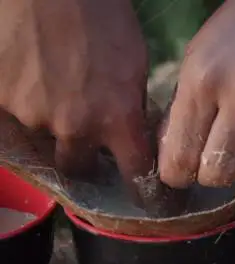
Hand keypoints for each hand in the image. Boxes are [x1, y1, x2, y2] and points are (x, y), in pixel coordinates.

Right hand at [0, 0, 152, 201]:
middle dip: (82, 159)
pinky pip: (10, 119)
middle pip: (78, 169)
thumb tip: (129, 126)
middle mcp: (75, 127)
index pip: (136, 174)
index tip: (142, 196)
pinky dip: (20, 104)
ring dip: (48, 124)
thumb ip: (128, 102)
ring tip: (52, 87)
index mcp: (118, 118)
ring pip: (41, 139)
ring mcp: (33, 116)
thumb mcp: (133, 61)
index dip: (140, 188)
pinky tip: (28, 78)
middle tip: (81, 138)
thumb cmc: (100, 12)